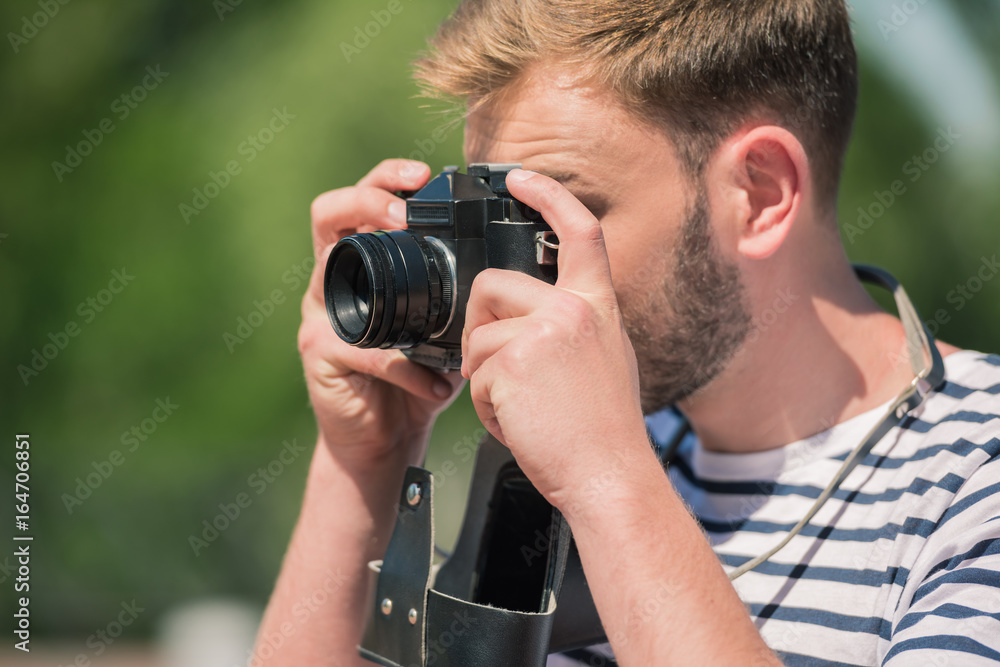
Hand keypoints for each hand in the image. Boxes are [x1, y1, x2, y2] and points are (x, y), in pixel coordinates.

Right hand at [299, 159, 463, 470]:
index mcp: (366, 265)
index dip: (386, 178)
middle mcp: (335, 281)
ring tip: (409, 279)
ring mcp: (321, 315)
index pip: (364, 201)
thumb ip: (463, 298)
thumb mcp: (445, 331)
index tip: (423, 175)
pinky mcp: (320, 355)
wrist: (385, 440)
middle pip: (330, 214)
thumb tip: (513, 270)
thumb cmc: (416, 380)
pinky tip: (434, 382)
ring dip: (371, 264)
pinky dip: (404, 366)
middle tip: (405, 212)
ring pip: (328, 270)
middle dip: (367, 199)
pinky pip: (364, 350)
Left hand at [461, 169, 649, 513]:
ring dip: (484, 376)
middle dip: (479, 326)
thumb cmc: (603, 431)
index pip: (578, 230)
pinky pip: (474, 375)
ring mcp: (545, 332)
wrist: (611, 477)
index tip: (519, 177)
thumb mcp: (604, 359)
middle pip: (492, 285)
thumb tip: (520, 316)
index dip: (547, 194)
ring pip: (476, 334)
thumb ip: (571, 326)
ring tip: (522, 407)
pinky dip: (486, 407)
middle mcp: (575, 309)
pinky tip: (519, 423)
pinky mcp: (514, 361)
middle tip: (496, 368)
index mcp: (598, 305)